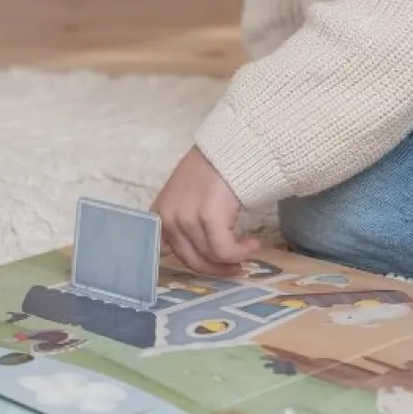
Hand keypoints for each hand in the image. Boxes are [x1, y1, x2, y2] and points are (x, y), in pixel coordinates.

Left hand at [152, 147, 259, 276]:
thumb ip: (184, 216)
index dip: (194, 262)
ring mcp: (186, 218)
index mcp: (160, 212)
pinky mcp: (209, 218)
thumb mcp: (187, 192)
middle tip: (236, 266)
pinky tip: (252, 244)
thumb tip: (197, 244)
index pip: (168, 251)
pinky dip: (240, 252)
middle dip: (216, 268)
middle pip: (191, 259)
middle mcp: (168, 218)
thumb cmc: (215, 166)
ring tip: (250, 247)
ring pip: (210, 256)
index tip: (213, 264)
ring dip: (234, 257)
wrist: (232, 146)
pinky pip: (225, 250)